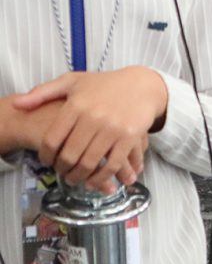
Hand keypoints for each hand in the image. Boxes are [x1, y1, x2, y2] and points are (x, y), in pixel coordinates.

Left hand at [12, 66, 166, 193]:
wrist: (142, 85)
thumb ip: (43, 92)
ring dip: (79, 177)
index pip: (52, 140)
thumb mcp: (74, 82)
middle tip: (62, 172)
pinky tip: (95, 181)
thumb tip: (16, 104)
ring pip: (89, 163)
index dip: (46, 156)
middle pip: (69, 156)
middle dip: (62, 169)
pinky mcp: (130, 137)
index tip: (47, 160)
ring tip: (75, 178)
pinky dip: (101, 178)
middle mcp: (94, 117)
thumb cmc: (105, 84)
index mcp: (77, 105)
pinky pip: (112, 164)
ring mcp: (113, 128)